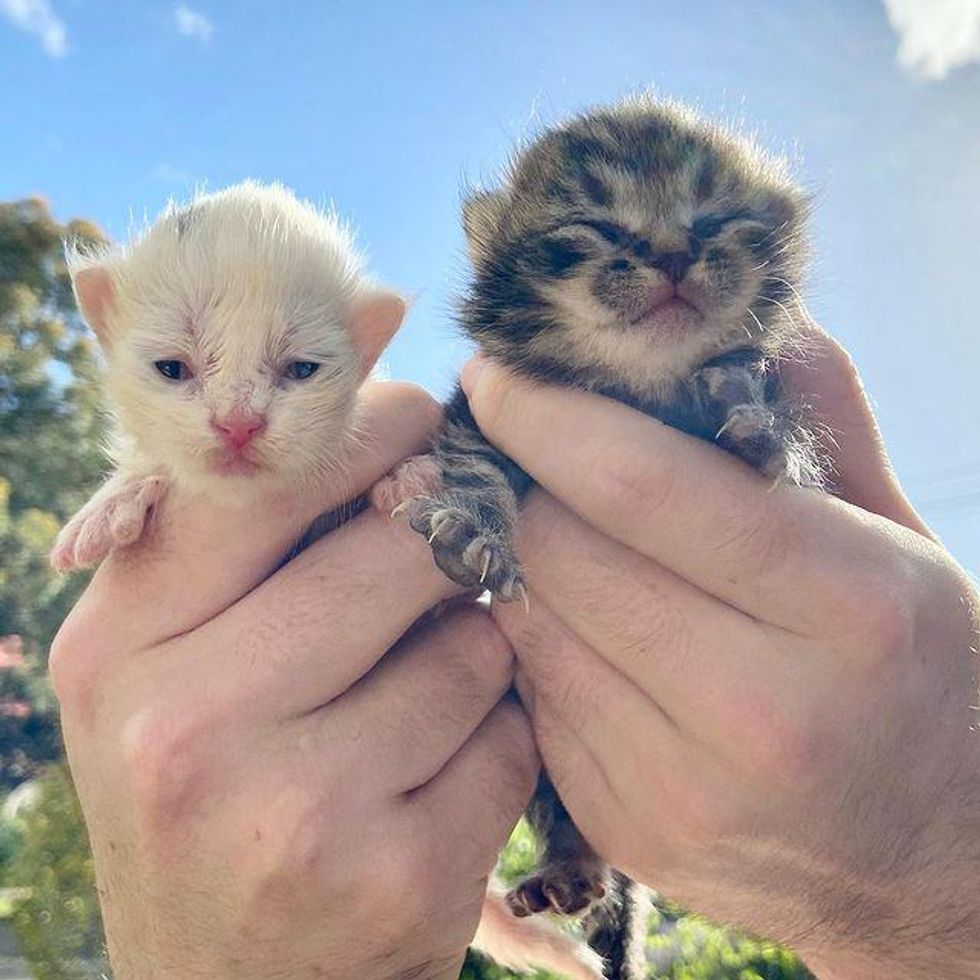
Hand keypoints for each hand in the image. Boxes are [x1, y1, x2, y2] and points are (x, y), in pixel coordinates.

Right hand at [50, 382, 538, 979]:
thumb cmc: (215, 797)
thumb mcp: (185, 662)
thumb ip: (259, 522)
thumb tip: (385, 350)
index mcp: (119, 645)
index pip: (275, 477)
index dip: (373, 434)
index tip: (418, 434)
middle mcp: (184, 724)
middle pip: (399, 546)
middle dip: (444, 544)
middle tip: (444, 558)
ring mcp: (290, 810)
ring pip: (470, 641)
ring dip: (475, 650)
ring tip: (424, 693)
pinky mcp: (394, 880)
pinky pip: (509, 737)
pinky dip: (499, 738)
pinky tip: (444, 775)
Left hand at [461, 329, 979, 979]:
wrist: (929, 857)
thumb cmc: (915, 669)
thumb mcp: (898, 534)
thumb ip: (816, 413)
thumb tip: (706, 306)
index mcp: (846, 607)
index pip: (645, 486)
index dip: (546, 415)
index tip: (496, 372)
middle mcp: (760, 711)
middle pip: (561, 550)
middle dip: (522, 481)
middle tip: (522, 448)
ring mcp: (681, 787)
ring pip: (528, 621)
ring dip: (519, 556)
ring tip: (550, 527)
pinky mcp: (626, 829)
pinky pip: (530, 693)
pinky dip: (535, 637)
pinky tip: (579, 621)